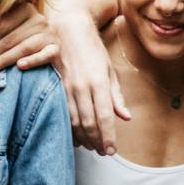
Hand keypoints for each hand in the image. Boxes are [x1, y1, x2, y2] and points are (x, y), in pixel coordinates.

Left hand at [0, 6, 57, 72]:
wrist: (50, 46)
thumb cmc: (21, 36)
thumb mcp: (7, 27)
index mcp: (24, 8)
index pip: (0, 25)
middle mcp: (38, 19)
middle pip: (9, 38)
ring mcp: (49, 34)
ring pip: (23, 47)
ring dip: (3, 59)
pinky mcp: (56, 49)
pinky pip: (45, 55)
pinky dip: (33, 60)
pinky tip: (20, 66)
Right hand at [52, 11, 126, 155]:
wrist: (68, 32)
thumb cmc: (94, 51)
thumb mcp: (110, 71)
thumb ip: (117, 96)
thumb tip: (125, 117)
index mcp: (99, 83)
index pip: (105, 116)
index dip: (108, 136)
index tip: (111, 150)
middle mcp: (83, 87)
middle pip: (89, 122)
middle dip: (96, 141)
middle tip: (102, 152)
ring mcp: (68, 88)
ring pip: (74, 120)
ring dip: (82, 137)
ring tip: (90, 147)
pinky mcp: (58, 87)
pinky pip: (63, 113)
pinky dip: (69, 127)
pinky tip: (75, 136)